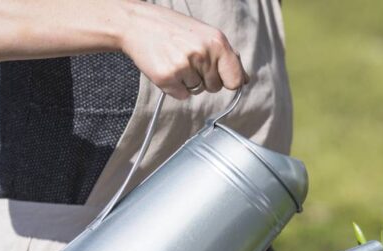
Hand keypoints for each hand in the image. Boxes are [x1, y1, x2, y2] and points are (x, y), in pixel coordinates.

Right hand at [119, 1, 249, 98]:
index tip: (221, 78)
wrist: (137, 23)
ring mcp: (184, 66)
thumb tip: (244, 80)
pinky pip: (182, 96)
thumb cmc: (174, 30)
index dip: (228, 82)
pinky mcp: (167, 77)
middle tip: (188, 60)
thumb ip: (227, 58)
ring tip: (175, 60)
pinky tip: (167, 67)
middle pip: (215, 88)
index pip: (235, 79)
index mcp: (217, 42)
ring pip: (197, 91)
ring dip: (188, 81)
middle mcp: (202, 54)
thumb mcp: (206, 36)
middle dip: (204, 79)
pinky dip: (175, 87)